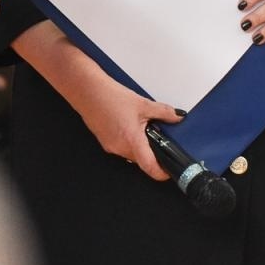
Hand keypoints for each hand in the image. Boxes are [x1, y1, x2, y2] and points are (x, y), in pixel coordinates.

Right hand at [69, 72, 184, 181]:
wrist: (87, 91)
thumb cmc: (110, 97)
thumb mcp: (143, 104)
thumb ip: (163, 112)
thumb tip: (177, 117)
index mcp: (132, 141)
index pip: (150, 167)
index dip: (162, 173)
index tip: (169, 171)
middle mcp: (120, 149)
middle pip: (142, 160)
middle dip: (151, 151)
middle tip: (156, 135)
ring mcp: (111, 147)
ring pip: (131, 153)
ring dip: (139, 144)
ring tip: (140, 125)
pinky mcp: (105, 142)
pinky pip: (121, 147)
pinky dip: (129, 140)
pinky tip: (127, 123)